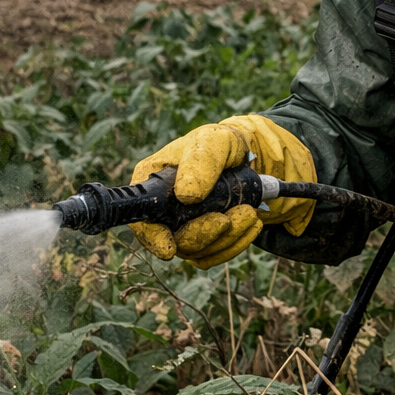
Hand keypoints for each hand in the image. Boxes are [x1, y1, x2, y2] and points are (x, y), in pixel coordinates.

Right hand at [128, 115, 316, 267]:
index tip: (169, 248)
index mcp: (151, 182)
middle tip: (237, 214)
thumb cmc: (221, 144)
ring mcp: (182, 227)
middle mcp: (162, 210)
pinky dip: (237, 243)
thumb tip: (186, 196)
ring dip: (228, 237)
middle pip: (175, 240)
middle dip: (207, 233)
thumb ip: (200, 162)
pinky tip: (252, 224)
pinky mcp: (203, 239)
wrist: (246, 156)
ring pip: (198, 251)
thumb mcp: (213, 141)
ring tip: (250, 212)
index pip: (142, 218)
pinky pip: (215, 254)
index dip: (152, 237)